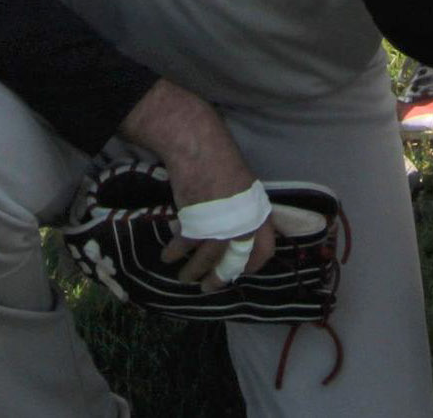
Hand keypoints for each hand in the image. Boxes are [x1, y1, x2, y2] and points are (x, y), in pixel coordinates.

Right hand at [145, 89, 277, 289]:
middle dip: (220, 278)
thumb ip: (244, 210)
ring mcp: (219, 225)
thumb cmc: (222, 160)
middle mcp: (242, 224)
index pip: (264, 251)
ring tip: (185, 278)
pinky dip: (174, 253)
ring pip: (207, 259)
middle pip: (234, 262)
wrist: (200, 146)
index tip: (242, 273)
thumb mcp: (245, 186)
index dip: (253, 265)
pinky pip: (184, 246)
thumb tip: (239, 229)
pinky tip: (168, 256)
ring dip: (193, 272)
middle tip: (209, 287)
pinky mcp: (195, 222)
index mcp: (258, 214)